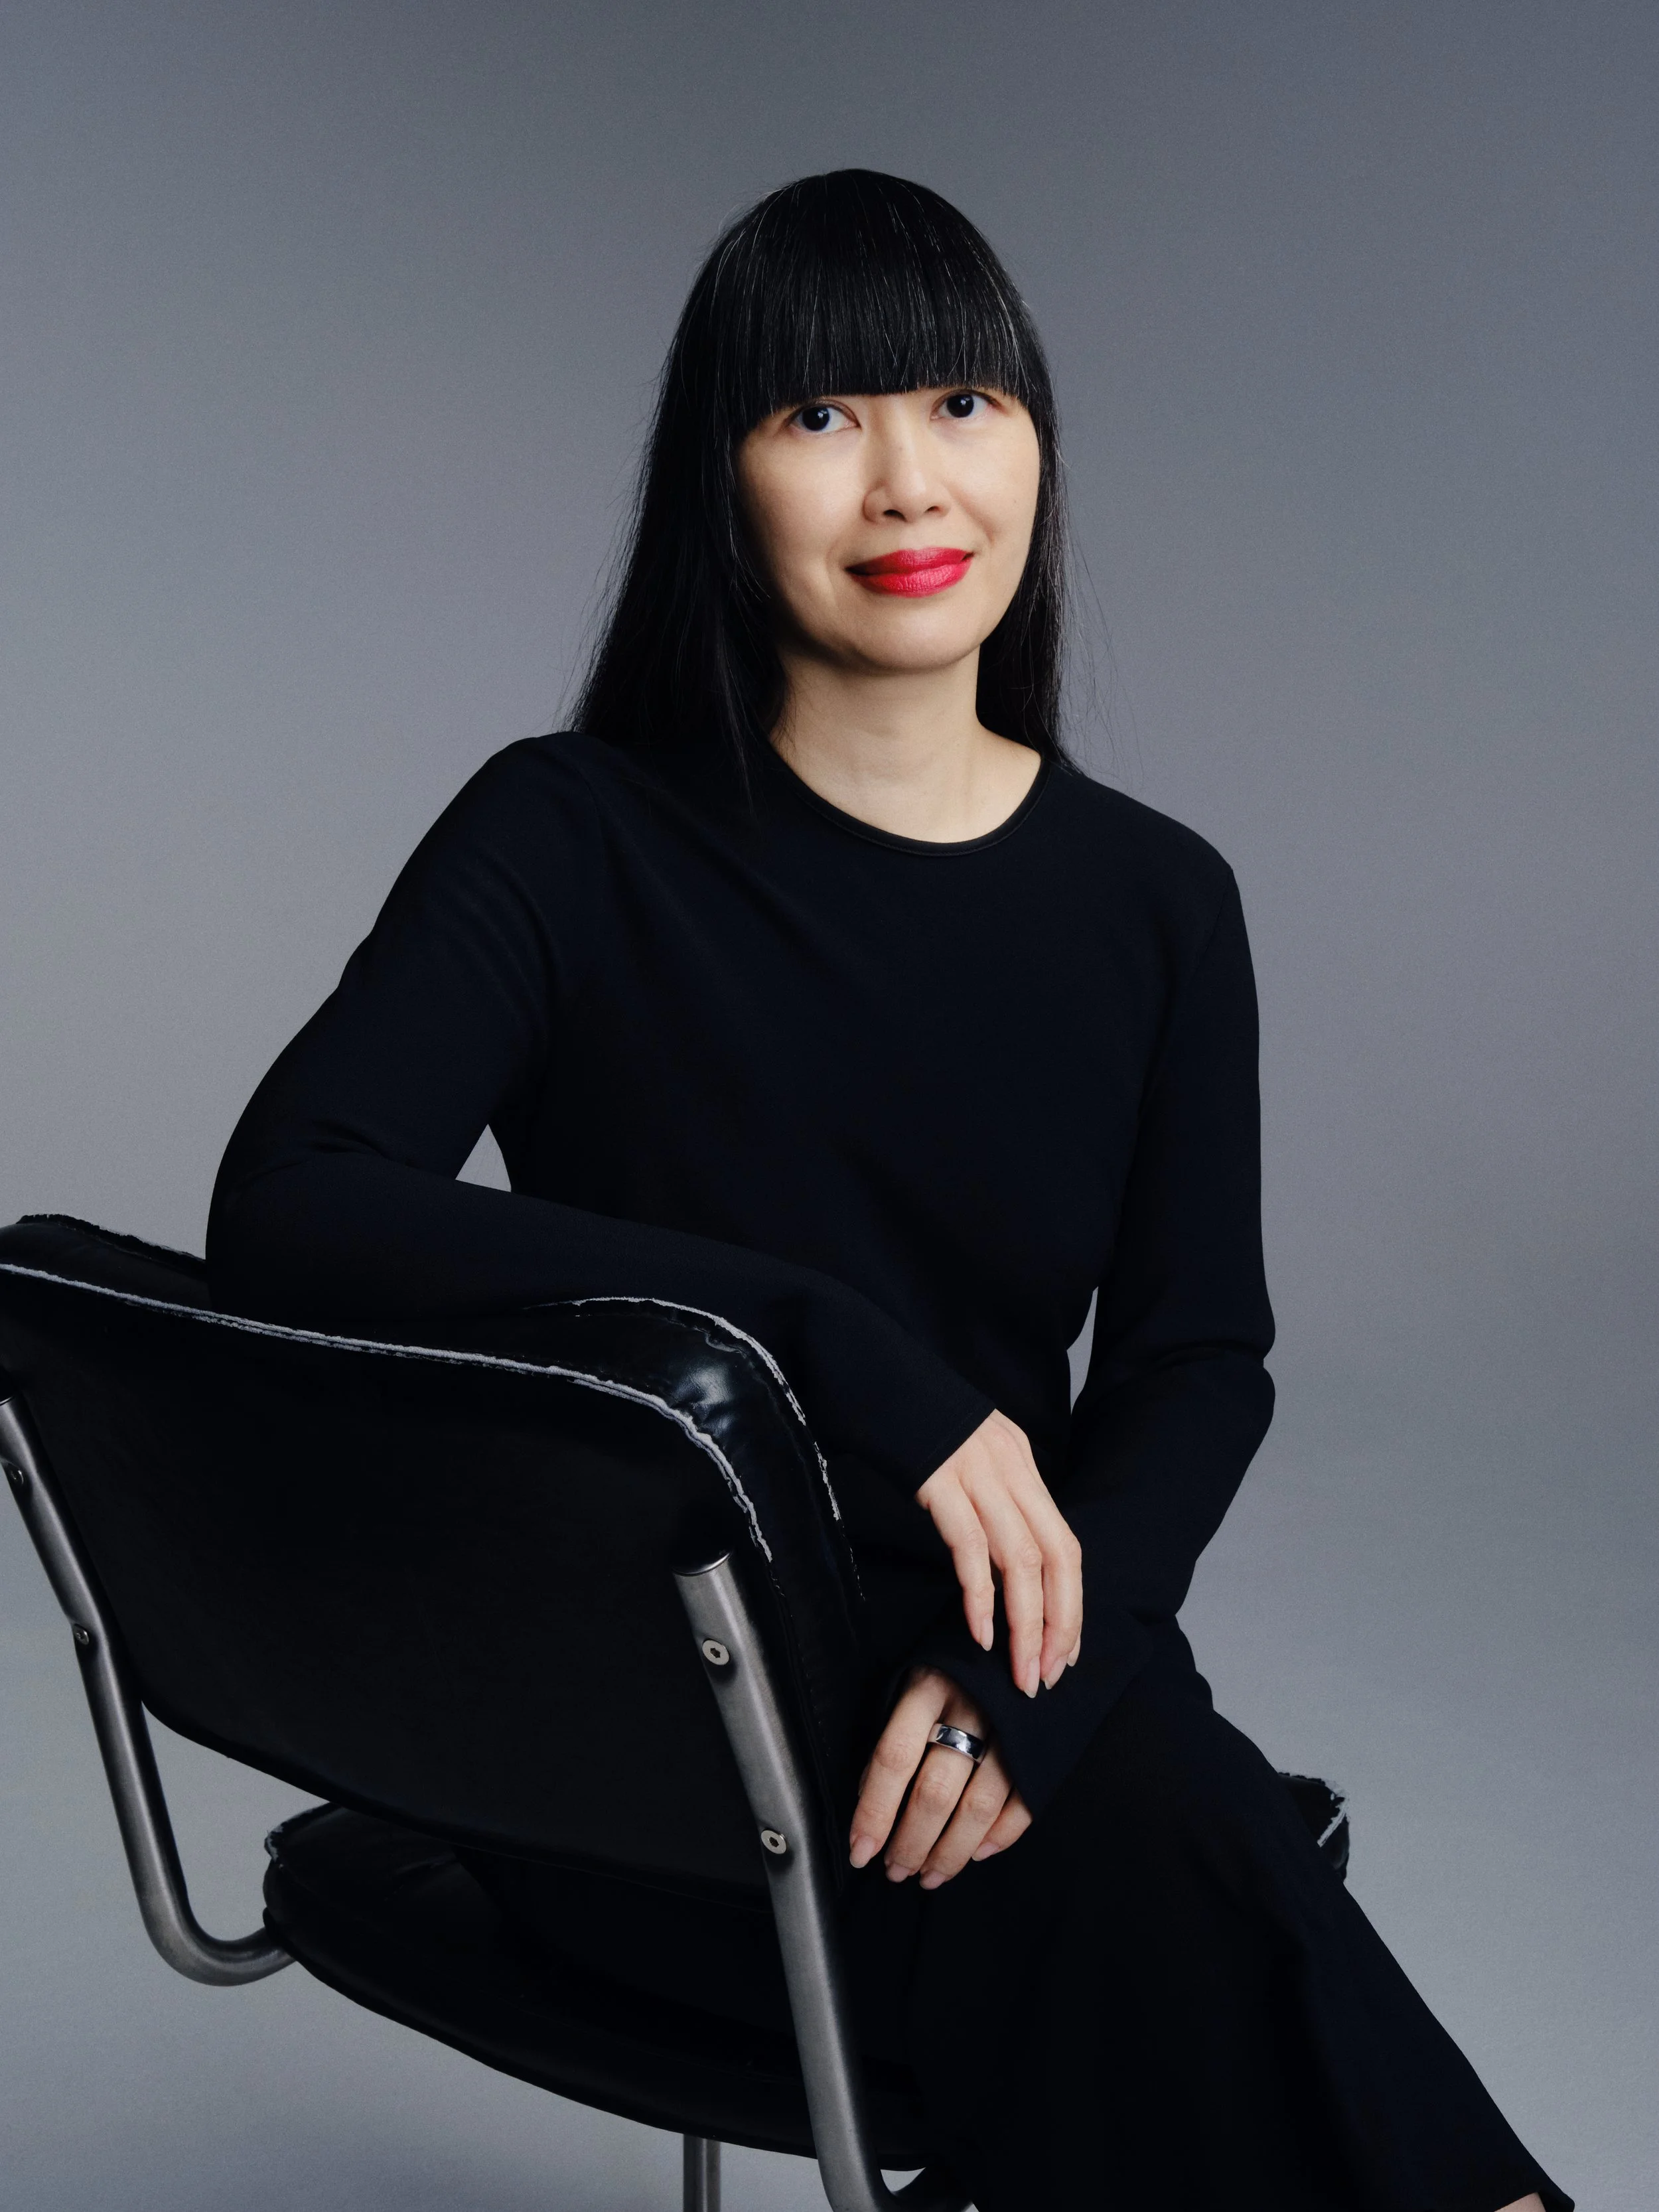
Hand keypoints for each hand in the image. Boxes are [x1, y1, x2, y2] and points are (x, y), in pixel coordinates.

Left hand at [850, 1667, 1030, 1887]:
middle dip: (911, 1842)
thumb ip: (895, 1731)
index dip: (874, 1811)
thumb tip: (867, 1796)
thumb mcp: (915, 1676)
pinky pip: (1022, 1802)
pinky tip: (976, 1854)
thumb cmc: (954, 1662)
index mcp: (928, 1686)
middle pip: (935, 1791)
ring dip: (950, 1852)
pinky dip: (1000, 1836)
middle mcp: (969, 1707)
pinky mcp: (1041, 1743)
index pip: (893, 1759)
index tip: (860, 1851)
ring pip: (978, 1806)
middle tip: (896, 1872)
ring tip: (930, 1875)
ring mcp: (1010, 1727)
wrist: (1026, 1627)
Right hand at [917, 1408, 1081, 1696]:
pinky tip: (979, 1632)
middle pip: (1056, 1555)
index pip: (1065, 1544)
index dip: (1071, 1603)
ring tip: (1019, 1672)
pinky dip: (979, 1595)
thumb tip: (997, 1557)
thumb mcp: (961, 1453)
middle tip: (1047, 1675)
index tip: (1063, 1652)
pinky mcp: (939, 1479)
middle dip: (1059, 1623)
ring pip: (1022, 1558)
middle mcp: (1009, 1464)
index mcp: (1020, 1461)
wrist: (864, 1365)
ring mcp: (976, 1470)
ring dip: (1026, 1624)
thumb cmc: (903, 1416)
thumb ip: (986, 1495)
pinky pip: (971, 1545)